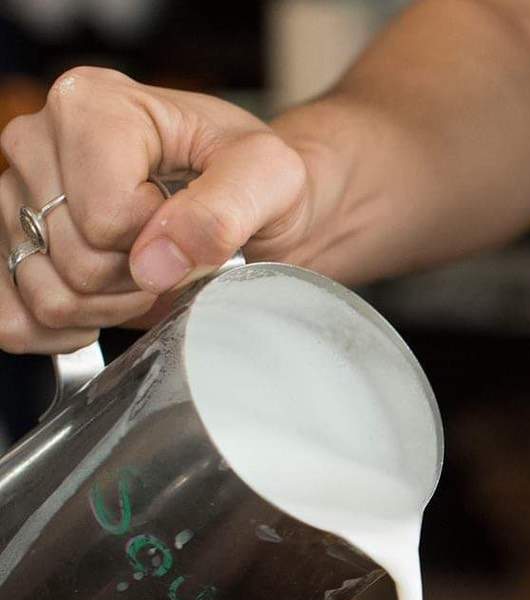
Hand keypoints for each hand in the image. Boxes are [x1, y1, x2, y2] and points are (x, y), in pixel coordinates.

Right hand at [0, 67, 313, 354]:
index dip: (161, 240)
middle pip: (76, 259)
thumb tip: (155, 261)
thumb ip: (223, 210)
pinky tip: (102, 308)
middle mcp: (37, 141)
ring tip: (144, 272)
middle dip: (138, 278)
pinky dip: (59, 330)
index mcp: (92, 106)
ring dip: (108, 306)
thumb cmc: (253, 177)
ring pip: (47, 294)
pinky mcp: (7, 242)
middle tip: (173, 254)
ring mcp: (14, 193)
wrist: (250, 202)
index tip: (187, 220)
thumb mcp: (271, 176)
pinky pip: (10, 317)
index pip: (106, 216)